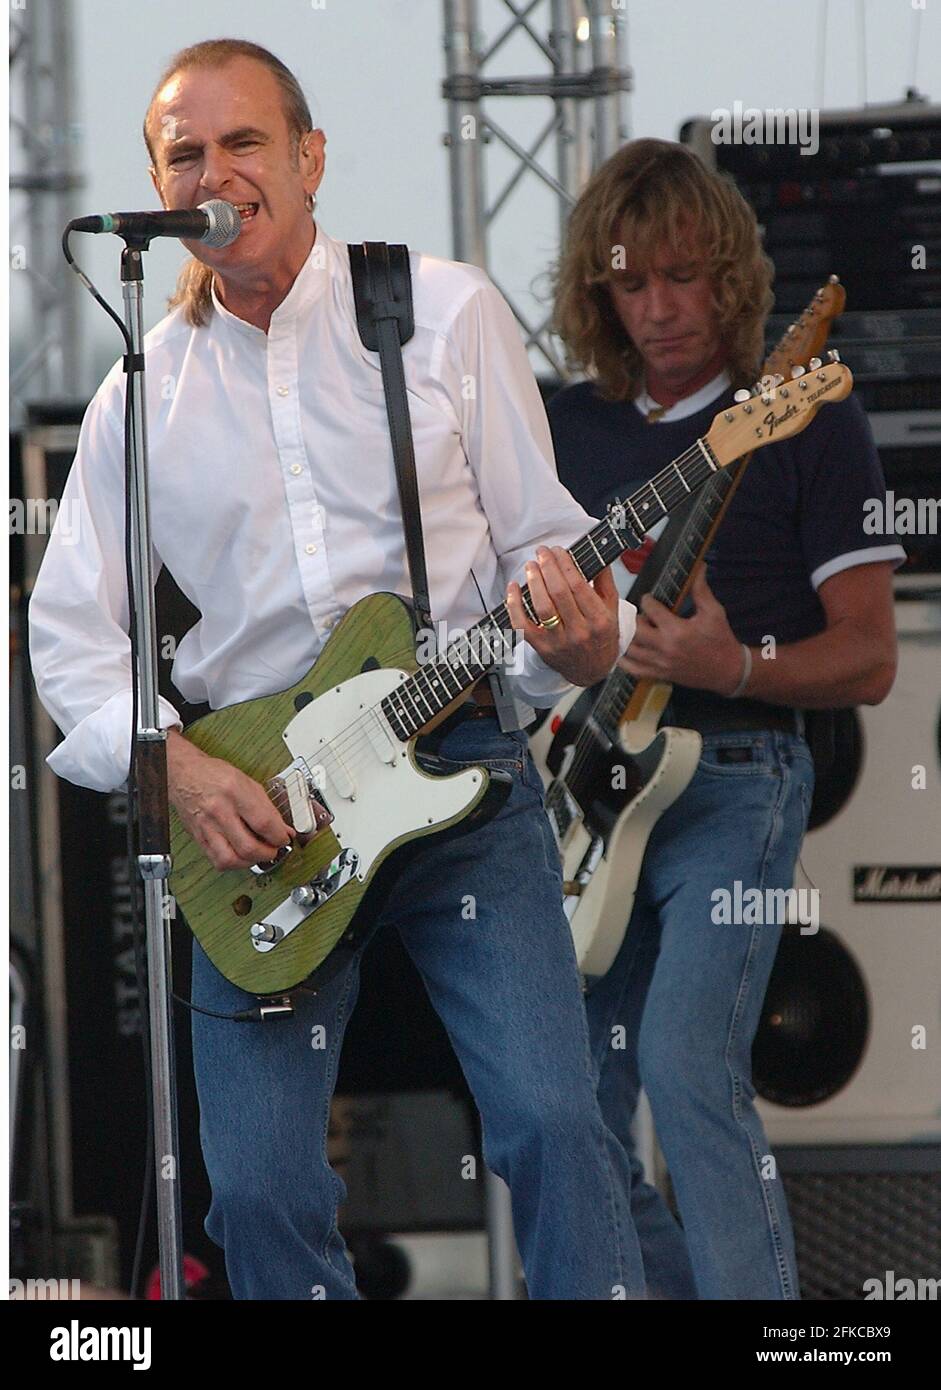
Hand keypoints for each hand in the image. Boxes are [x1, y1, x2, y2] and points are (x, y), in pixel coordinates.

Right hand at [167, 730, 295, 870]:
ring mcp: (206, 826)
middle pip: (248, 846)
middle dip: (268, 853)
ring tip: (258, 854)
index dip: (279, 836)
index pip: (264, 823)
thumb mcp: (246, 782)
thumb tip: (283, 829)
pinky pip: (216, 860)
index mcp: (234, 791)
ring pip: (231, 859)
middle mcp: (218, 810)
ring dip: (250, 862)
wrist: (184, 774)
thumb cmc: (214, 774)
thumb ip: (266, 807)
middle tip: (274, 849)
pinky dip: (233, 863)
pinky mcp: (198, 837)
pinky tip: (240, 855)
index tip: (285, 838)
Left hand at [506, 546, 620, 686]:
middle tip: (542, 552)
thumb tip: (599, 555)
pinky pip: (522, 625)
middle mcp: (580, 631)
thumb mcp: (611, 609)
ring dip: (534, 582)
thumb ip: (605, 581)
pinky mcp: (542, 648)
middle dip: (548, 567)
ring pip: (542, 607)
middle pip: (559, 593)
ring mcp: (559, 641)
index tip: (558, 551)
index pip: (578, 585)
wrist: (592, 670)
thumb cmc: (601, 636)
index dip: (565, 564)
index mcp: (599, 620)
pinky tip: (513, 588)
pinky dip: (514, 605)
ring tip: (531, 566)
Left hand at [618, 563, 744, 694]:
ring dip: (628, 637)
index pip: (650, 610)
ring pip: (630, 649)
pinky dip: (625, 661)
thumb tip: (698, 568)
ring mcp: (660, 663)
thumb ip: (701, 590)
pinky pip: (633, 670)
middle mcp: (664, 647)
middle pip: (635, 629)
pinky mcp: (659, 674)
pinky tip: (625, 651)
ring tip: (632, 629)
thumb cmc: (721, 640)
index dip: (647, 600)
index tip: (649, 598)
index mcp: (677, 630)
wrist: (728, 670)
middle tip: (640, 614)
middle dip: (635, 618)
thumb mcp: (714, 612)